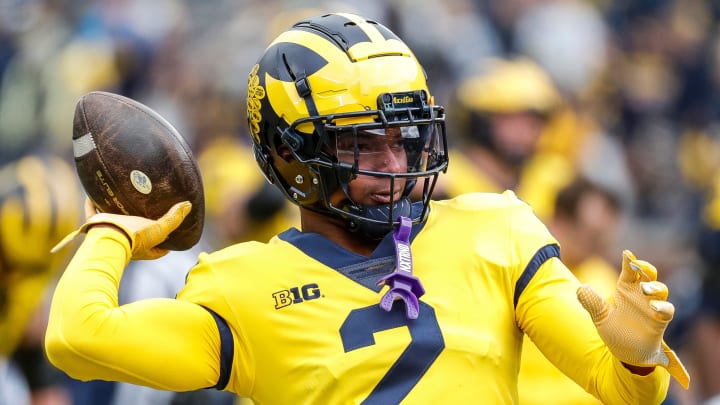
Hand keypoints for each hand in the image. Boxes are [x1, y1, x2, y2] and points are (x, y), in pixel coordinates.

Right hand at [51, 199, 191, 259]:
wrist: (109, 238)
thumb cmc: (136, 239)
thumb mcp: (160, 229)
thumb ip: (174, 218)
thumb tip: (188, 205)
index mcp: (145, 248)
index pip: (160, 247)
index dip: (167, 239)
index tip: (172, 229)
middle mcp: (128, 242)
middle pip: (136, 232)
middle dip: (140, 222)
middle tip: (147, 208)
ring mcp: (110, 233)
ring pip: (114, 220)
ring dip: (116, 210)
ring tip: (123, 196)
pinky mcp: (96, 224)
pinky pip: (91, 210)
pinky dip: (92, 202)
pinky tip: (94, 191)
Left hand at [577, 250, 689, 388]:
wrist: (626, 354)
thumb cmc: (615, 331)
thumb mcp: (600, 316)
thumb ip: (592, 302)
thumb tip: (580, 288)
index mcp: (625, 289)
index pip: (629, 271)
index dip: (629, 261)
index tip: (626, 253)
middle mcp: (640, 295)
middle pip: (648, 275)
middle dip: (645, 268)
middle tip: (638, 265)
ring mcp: (652, 306)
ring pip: (660, 289)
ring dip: (654, 286)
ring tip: (645, 288)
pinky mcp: (660, 320)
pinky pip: (667, 309)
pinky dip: (662, 306)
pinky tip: (654, 307)